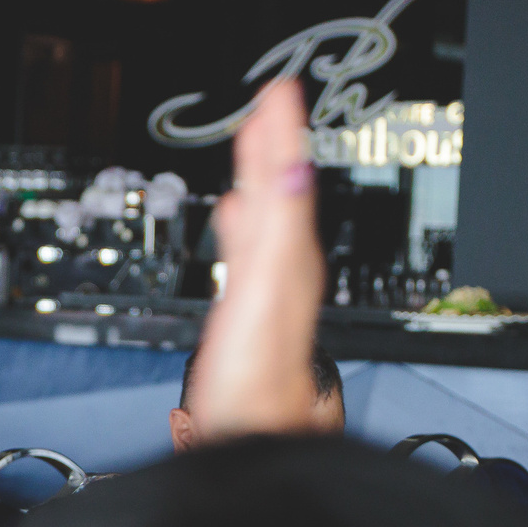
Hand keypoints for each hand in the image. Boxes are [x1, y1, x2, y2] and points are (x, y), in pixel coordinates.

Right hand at [191, 79, 326, 442]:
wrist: (255, 436)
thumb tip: (288, 168)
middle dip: (272, 145)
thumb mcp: (266, 289)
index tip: (279, 91)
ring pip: (266, 215)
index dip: (283, 133)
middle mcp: (287, 266)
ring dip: (258, 177)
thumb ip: (277, 227)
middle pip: (280, 190)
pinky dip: (243, 219)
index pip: (289, 177)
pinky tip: (236, 216)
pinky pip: (251, 247)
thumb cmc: (258, 376)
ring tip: (253, 144)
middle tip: (267, 103)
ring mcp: (270, 288)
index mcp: (291, 254)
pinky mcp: (251, 308)